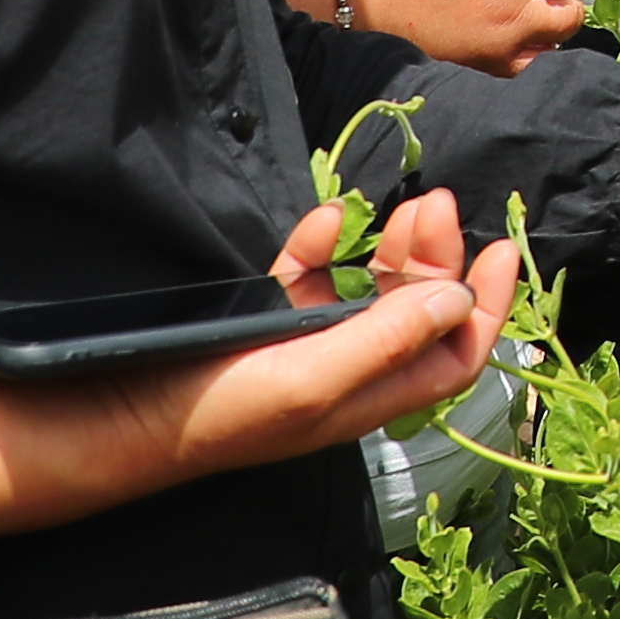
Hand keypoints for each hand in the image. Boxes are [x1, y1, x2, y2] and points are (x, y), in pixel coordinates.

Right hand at [0, 190, 516, 535]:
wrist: (117, 415)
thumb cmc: (217, 408)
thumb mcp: (312, 380)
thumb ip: (387, 338)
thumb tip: (458, 297)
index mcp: (370, 397)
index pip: (454, 354)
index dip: (487, 306)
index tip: (502, 247)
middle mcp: (346, 372)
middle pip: (418, 312)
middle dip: (438, 257)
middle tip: (433, 203)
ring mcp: (302, 344)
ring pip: (371, 288)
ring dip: (392, 246)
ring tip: (399, 204)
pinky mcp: (258, 321)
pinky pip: (310, 276)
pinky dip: (327, 246)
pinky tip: (326, 220)